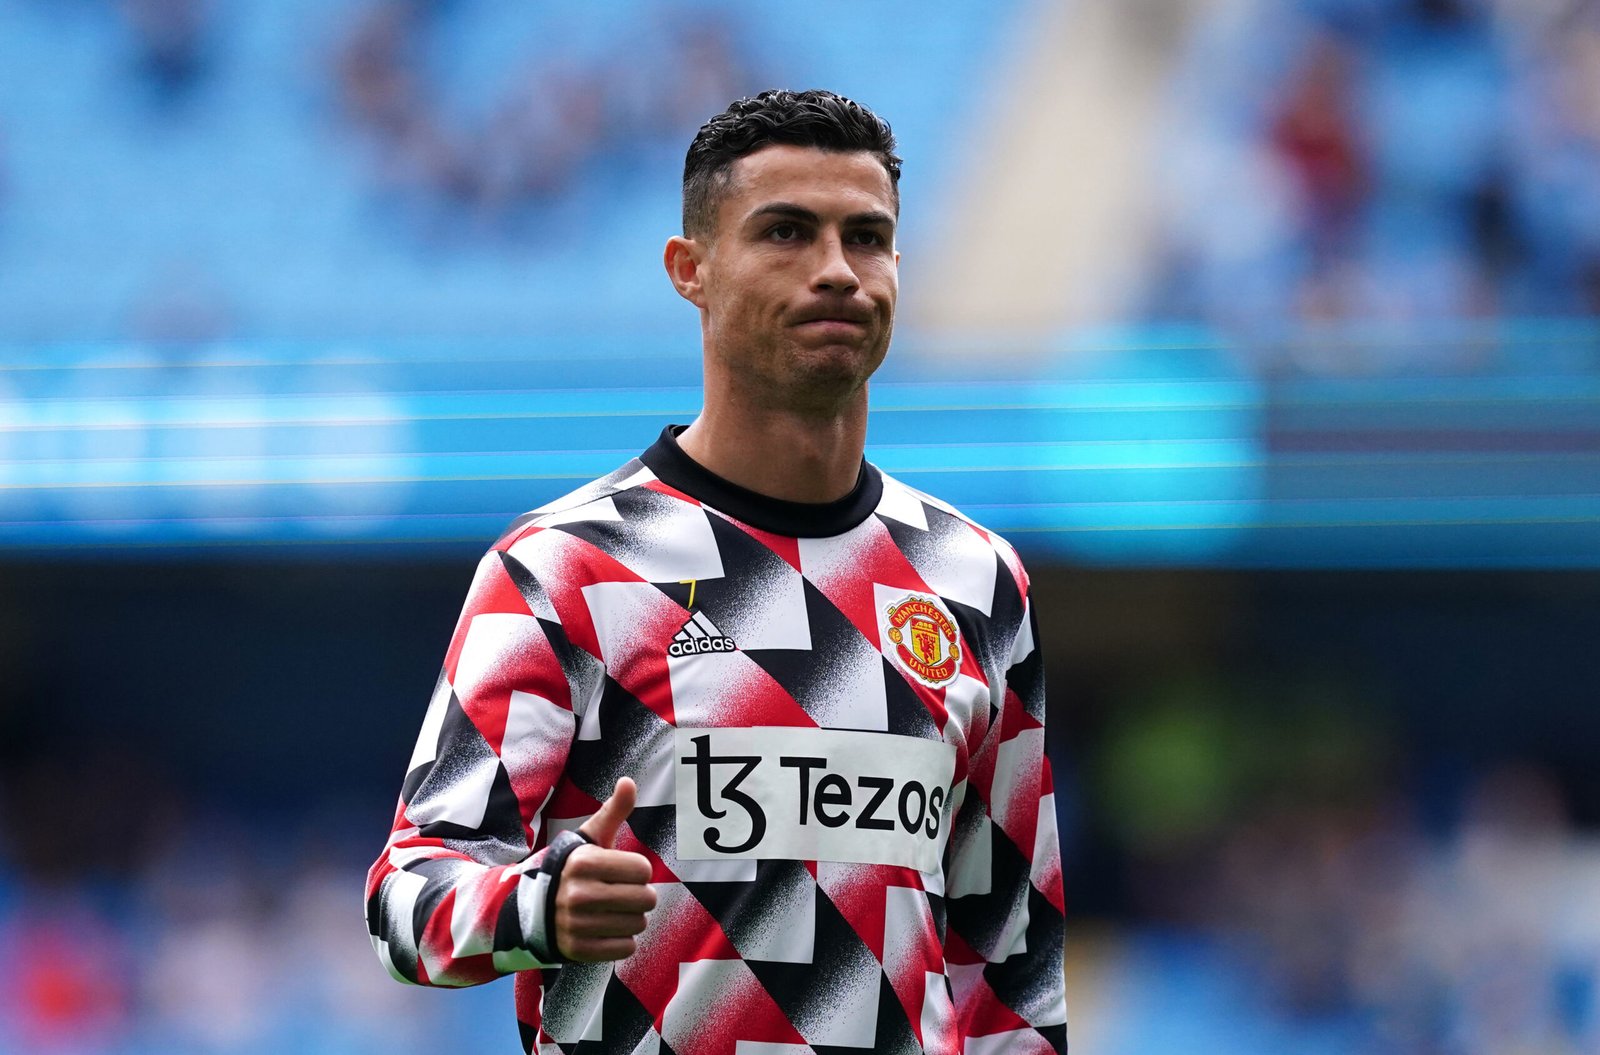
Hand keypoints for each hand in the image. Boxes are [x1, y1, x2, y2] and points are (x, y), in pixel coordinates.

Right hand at [554, 776, 656, 961]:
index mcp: (583, 862)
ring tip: (612, 911)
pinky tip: (605, 929)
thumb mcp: (589, 839)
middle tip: (621, 893)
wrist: (534, 909)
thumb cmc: (573, 869)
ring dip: (632, 918)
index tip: (621, 871)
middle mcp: (577, 894)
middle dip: (639, 895)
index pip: (643, 869)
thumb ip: (613, 811)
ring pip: (638, 924)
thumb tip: (628, 780)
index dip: (638, 870)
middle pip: (645, 899)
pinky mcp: (578, 950)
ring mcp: (576, 925)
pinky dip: (622, 940)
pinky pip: (626, 948)